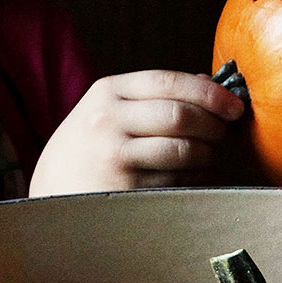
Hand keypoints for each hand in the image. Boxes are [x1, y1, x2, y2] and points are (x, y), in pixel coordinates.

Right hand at [29, 71, 243, 195]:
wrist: (47, 200)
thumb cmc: (87, 153)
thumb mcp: (107, 113)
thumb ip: (153, 96)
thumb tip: (209, 82)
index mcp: (106, 93)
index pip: (168, 82)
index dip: (209, 93)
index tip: (234, 106)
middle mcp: (106, 121)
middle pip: (180, 116)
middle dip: (213, 125)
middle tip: (223, 133)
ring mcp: (114, 157)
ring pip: (184, 151)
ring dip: (207, 156)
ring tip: (206, 158)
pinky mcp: (125, 190)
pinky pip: (177, 183)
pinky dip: (195, 182)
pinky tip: (192, 181)